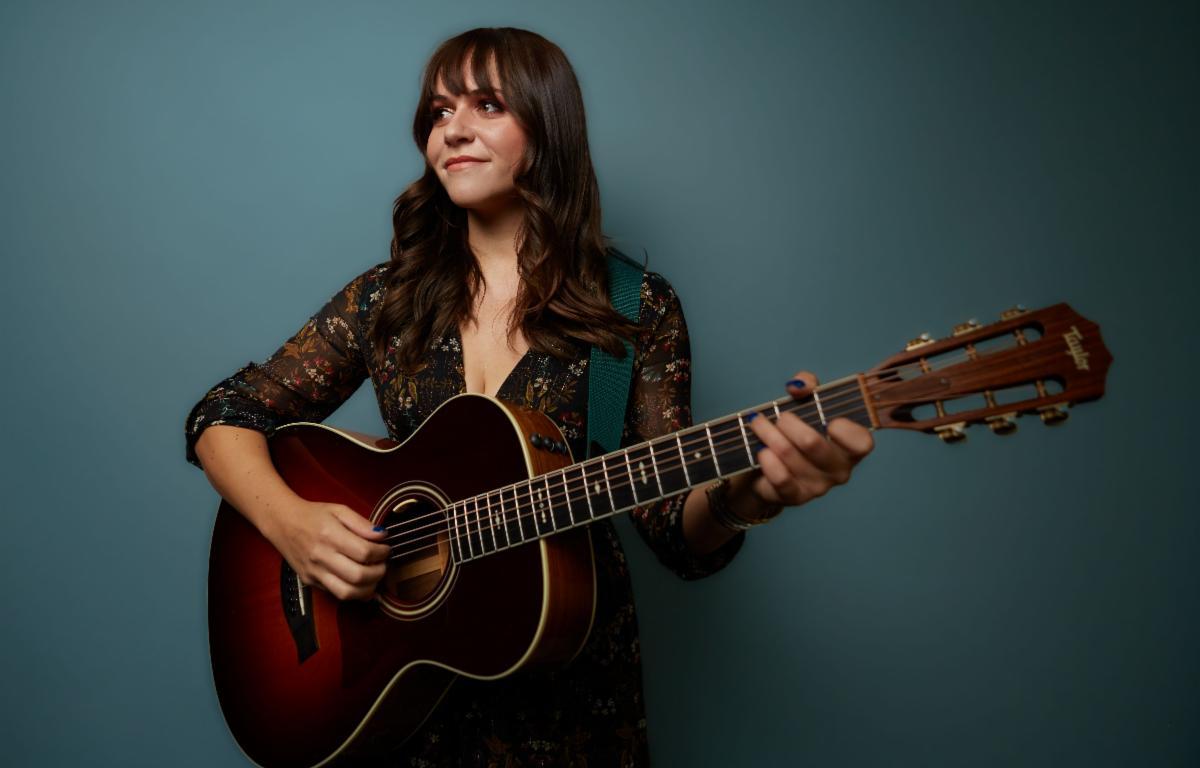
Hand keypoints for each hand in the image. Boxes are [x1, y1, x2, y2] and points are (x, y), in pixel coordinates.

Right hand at [264, 499, 391, 600]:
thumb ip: (362, 523)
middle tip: (383, 564)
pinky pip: (336, 594)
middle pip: (358, 576)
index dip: (382, 553)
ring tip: (374, 577)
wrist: (282, 523)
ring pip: (347, 593)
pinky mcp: (310, 581)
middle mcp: (321, 556)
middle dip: (379, 573)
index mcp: (329, 535)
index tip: (386, 548)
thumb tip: (381, 536)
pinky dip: (353, 593)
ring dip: (368, 589)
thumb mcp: (339, 510)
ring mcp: (314, 572)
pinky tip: (361, 583)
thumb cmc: (312, 515)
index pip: (364, 552)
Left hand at [733, 371, 874, 513]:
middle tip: (779, 417)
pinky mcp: (795, 497)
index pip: (862, 443)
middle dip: (788, 423)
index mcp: (849, 447)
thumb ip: (808, 385)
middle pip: (812, 444)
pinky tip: (761, 450)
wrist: (768, 468)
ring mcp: (818, 486)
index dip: (846, 430)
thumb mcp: (805, 402)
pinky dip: (766, 459)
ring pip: (788, 454)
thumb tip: (798, 386)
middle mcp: (839, 470)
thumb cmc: (795, 431)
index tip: (829, 419)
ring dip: (768, 434)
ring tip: (758, 424)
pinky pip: (780, 478)